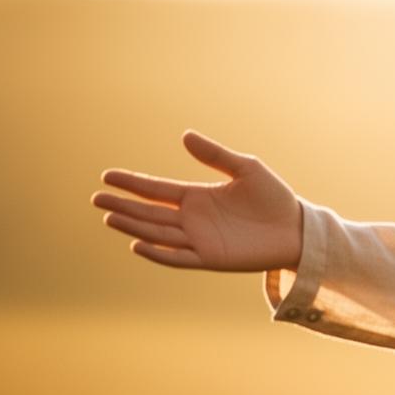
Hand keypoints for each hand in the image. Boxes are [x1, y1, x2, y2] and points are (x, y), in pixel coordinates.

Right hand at [90, 130, 303, 271]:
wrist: (297, 229)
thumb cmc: (274, 198)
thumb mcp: (246, 169)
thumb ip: (215, 155)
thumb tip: (184, 136)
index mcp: (198, 196)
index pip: (156, 189)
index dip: (132, 183)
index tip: (107, 176)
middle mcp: (193, 219)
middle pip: (150, 212)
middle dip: (124, 205)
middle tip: (96, 198)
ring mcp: (200, 239)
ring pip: (158, 233)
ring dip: (134, 226)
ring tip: (109, 216)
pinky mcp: (211, 258)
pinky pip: (178, 257)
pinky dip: (158, 252)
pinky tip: (137, 243)